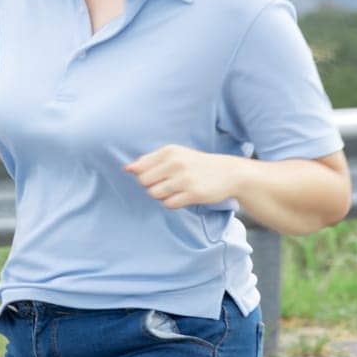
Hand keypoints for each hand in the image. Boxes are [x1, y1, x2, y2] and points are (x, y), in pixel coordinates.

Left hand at [125, 144, 241, 208]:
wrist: (228, 173)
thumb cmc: (195, 164)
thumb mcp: (174, 155)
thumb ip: (150, 161)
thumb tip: (127, 169)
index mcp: (168, 151)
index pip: (140, 168)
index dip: (144, 176)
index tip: (157, 177)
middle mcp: (175, 163)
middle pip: (144, 182)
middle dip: (151, 187)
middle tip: (166, 186)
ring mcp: (185, 178)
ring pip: (154, 194)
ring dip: (161, 196)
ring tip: (174, 192)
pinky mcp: (194, 193)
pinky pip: (169, 204)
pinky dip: (172, 203)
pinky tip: (182, 198)